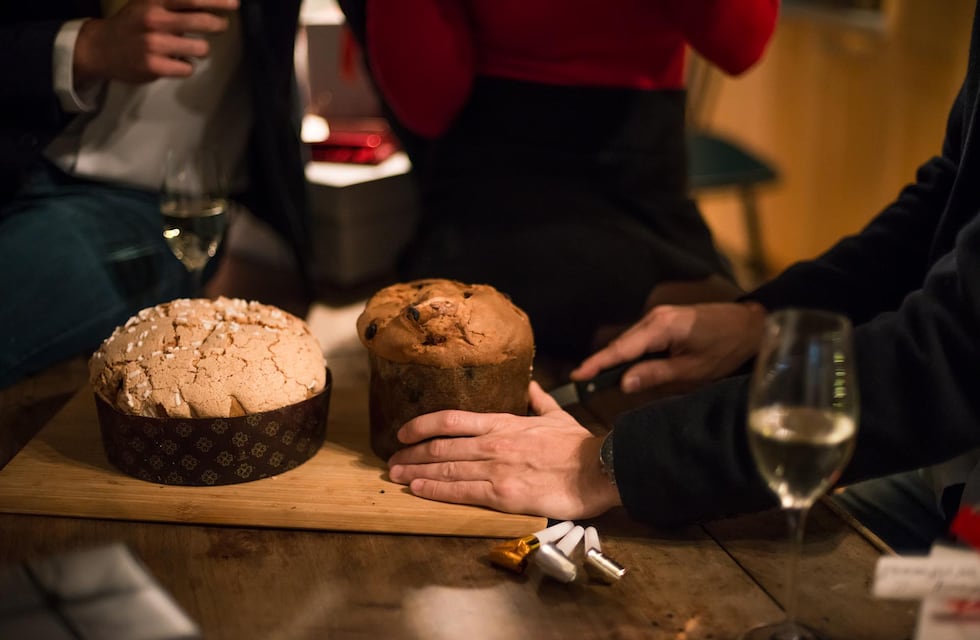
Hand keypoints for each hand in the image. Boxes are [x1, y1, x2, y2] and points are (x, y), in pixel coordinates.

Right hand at [74, 0, 239, 84]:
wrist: (100, 48)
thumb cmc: (132, 24)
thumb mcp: (149, 4)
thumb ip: (175, 3)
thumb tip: (209, 3)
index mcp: (154, 1)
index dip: (216, 1)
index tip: (234, 4)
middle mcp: (154, 20)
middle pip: (200, 21)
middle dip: (217, 24)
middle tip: (221, 25)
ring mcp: (154, 44)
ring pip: (200, 48)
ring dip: (201, 49)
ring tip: (193, 48)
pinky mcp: (154, 66)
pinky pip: (188, 69)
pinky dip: (186, 67)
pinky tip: (176, 62)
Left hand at [387, 381, 621, 519]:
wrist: (598, 469)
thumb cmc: (580, 446)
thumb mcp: (558, 416)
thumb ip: (539, 400)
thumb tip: (531, 384)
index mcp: (504, 423)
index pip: (452, 419)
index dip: (422, 424)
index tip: (404, 430)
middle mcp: (493, 443)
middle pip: (441, 446)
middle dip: (411, 453)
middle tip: (391, 459)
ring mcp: (495, 468)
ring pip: (445, 469)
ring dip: (416, 472)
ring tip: (395, 476)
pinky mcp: (502, 495)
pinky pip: (460, 492)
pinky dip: (435, 491)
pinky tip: (418, 491)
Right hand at [571, 301, 767, 392]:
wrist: (751, 324)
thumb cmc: (725, 348)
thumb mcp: (693, 369)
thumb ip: (656, 374)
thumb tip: (623, 383)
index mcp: (661, 327)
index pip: (621, 349)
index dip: (597, 363)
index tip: (577, 376)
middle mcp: (655, 317)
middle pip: (621, 344)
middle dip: (601, 363)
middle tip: (581, 383)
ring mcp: (659, 316)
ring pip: (630, 341)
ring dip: (615, 359)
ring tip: (596, 378)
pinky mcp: (664, 320)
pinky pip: (640, 338)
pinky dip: (629, 353)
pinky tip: (624, 367)